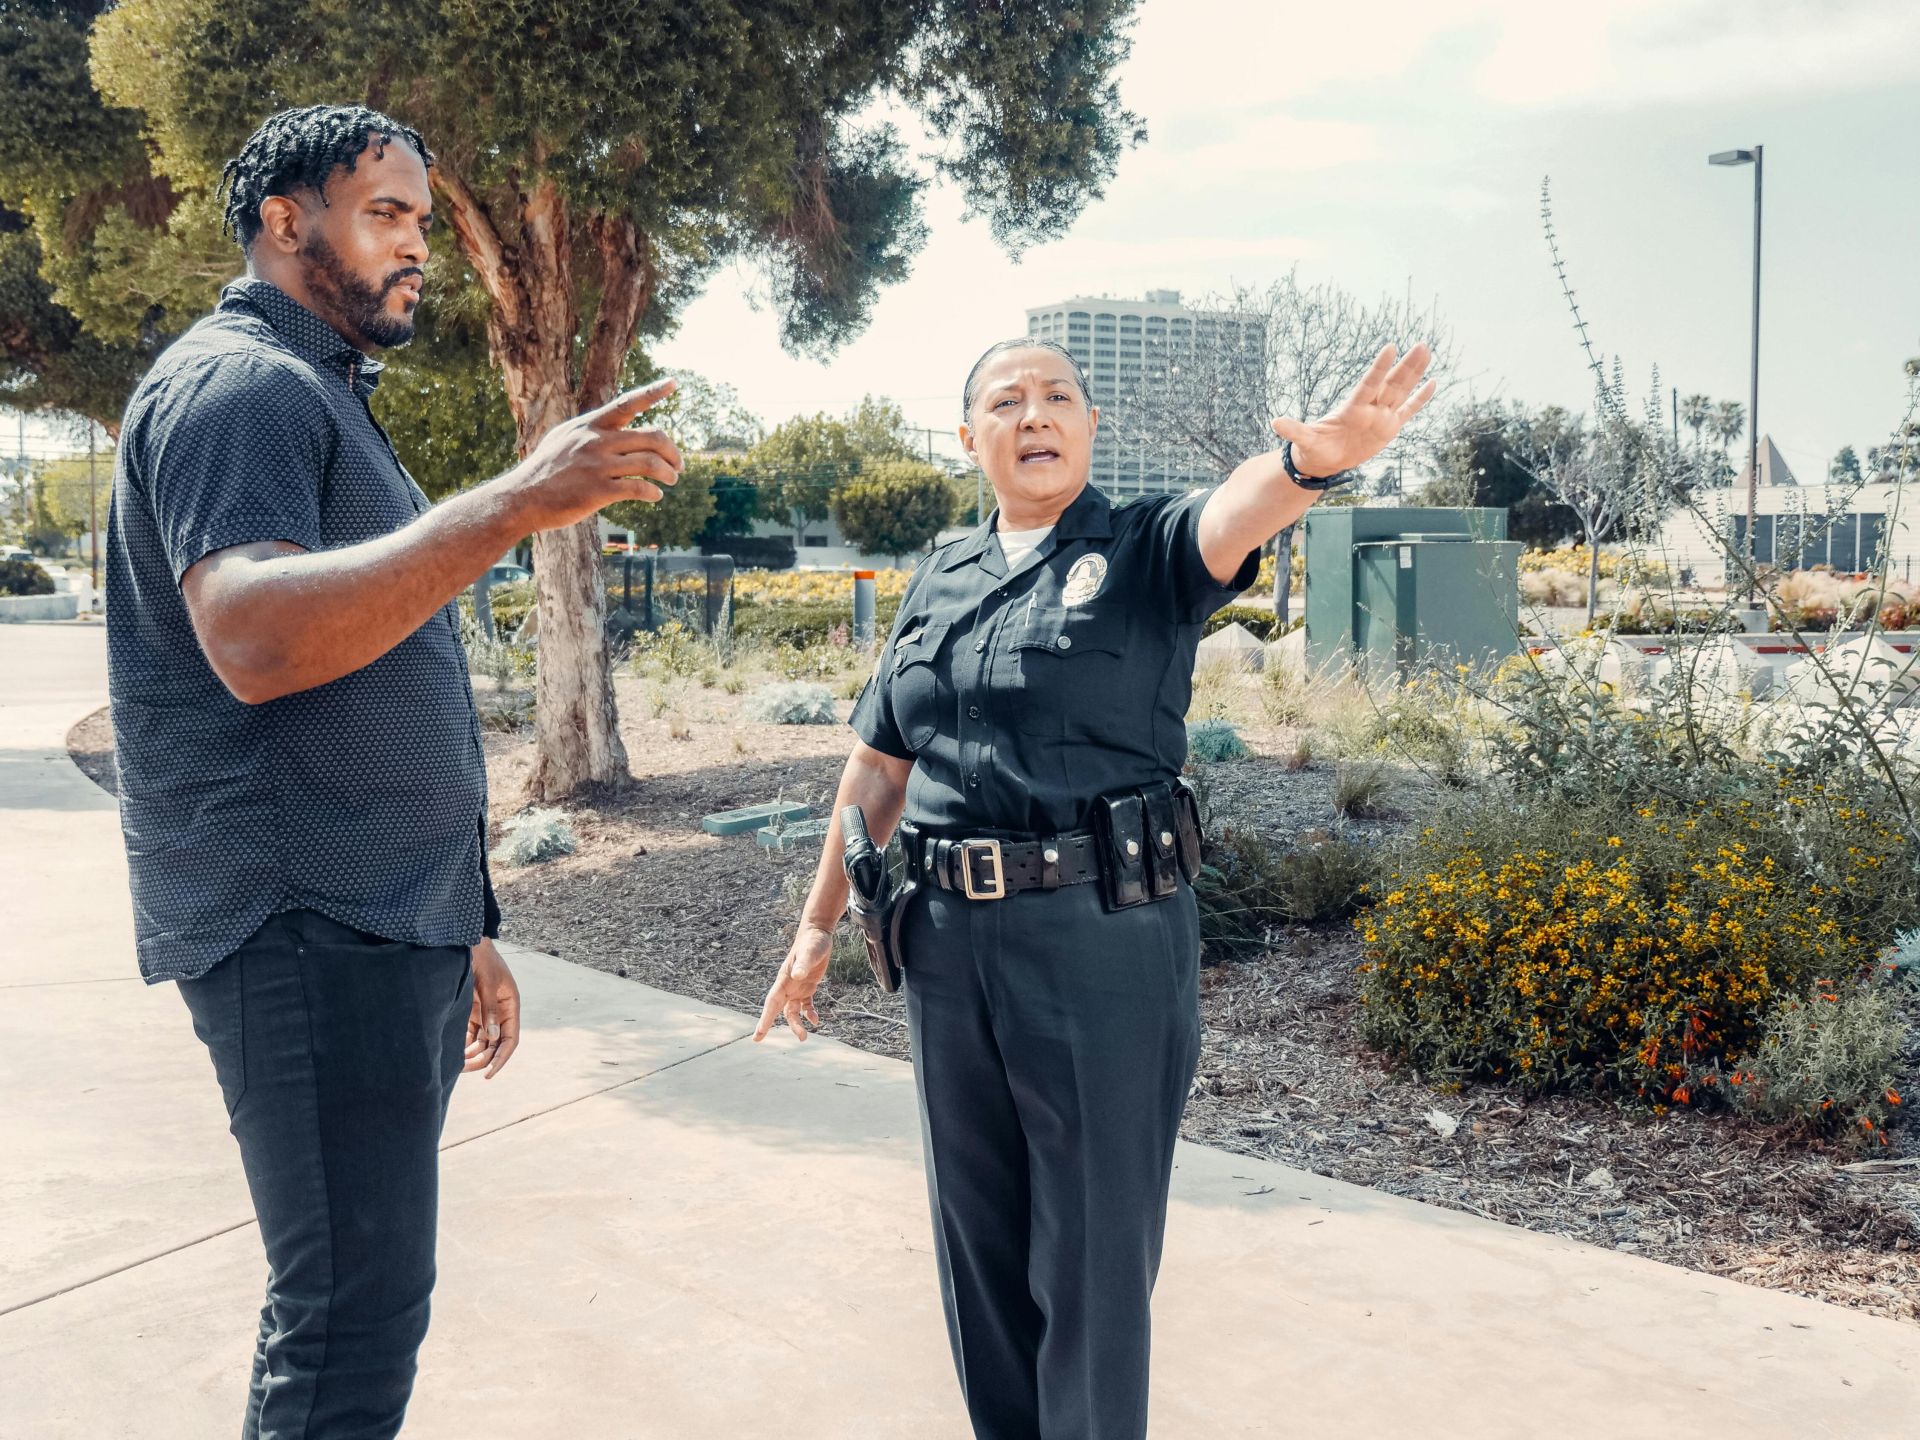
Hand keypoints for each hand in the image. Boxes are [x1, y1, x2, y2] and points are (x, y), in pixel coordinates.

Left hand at [464, 937, 521, 1077]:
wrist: (468, 944)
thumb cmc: (482, 960)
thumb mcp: (486, 983)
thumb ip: (489, 1010)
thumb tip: (492, 1037)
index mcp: (510, 1006)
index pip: (510, 1039)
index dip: (501, 1058)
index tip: (489, 1073)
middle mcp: (500, 1013)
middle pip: (495, 1044)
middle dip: (484, 1059)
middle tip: (466, 1070)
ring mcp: (486, 1013)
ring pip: (483, 1042)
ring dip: (473, 1054)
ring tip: (457, 1065)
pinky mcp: (472, 1011)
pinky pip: (470, 1034)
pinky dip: (464, 1044)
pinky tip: (454, 1053)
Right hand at [509, 378, 684, 531]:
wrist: (520, 499)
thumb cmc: (543, 472)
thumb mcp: (562, 440)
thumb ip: (588, 433)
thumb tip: (614, 429)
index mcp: (588, 425)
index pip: (627, 403)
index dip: (653, 392)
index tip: (673, 383)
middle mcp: (595, 440)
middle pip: (651, 436)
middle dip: (672, 451)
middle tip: (678, 464)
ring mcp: (597, 465)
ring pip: (650, 463)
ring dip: (668, 472)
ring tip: (672, 479)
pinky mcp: (598, 491)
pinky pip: (639, 488)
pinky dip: (654, 492)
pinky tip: (656, 496)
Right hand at [752, 923, 833, 1042]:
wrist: (817, 934)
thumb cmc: (812, 942)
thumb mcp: (810, 952)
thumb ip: (804, 964)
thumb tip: (798, 975)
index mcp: (784, 980)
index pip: (771, 1002)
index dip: (765, 1018)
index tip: (758, 1034)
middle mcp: (787, 986)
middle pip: (777, 1009)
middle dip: (768, 1024)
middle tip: (759, 1039)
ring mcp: (796, 988)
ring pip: (791, 1011)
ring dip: (796, 1024)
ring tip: (803, 1038)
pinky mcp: (807, 987)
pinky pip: (805, 1005)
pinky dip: (809, 1014)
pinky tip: (816, 1021)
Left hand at [1270, 342, 1435, 478]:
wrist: (1325, 458)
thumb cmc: (1314, 447)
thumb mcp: (1305, 441)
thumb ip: (1294, 431)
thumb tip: (1274, 423)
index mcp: (1352, 409)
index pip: (1368, 385)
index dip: (1379, 369)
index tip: (1390, 348)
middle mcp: (1370, 409)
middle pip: (1391, 384)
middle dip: (1406, 366)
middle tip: (1420, 344)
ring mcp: (1381, 416)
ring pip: (1402, 391)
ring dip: (1415, 373)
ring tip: (1426, 351)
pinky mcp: (1389, 428)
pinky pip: (1408, 411)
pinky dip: (1419, 399)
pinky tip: (1432, 382)